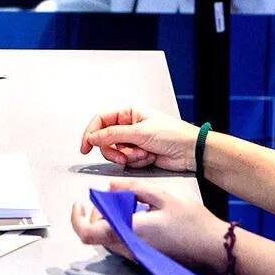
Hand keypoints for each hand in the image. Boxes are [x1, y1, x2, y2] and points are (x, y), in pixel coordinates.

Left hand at [71, 180, 227, 274]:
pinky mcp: (145, 258)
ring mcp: (137, 256)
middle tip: (114, 196)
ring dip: (111, 220)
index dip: (77, 218)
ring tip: (130, 203)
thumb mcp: (162, 195)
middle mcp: (129, 248)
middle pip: (97, 234)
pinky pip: (123, 243)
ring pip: (110, 239)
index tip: (80, 203)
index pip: (88, 233)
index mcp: (129, 232)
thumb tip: (110, 186)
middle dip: (98, 213)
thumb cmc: (192, 222)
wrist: (215, 247)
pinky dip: (122, 226)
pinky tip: (139, 214)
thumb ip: (132, 189)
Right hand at [80, 106, 199, 170]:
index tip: (85, 147)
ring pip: (116, 152)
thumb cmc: (172, 134)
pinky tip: (149, 157)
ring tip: (142, 155)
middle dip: (114, 151)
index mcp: (128, 113)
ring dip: (128, 157)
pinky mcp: (138, 154)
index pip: (101, 120)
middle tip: (122, 157)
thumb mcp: (139, 132)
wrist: (189, 151)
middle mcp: (129, 126)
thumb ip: (112, 135)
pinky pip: (127, 160)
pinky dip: (137, 161)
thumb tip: (92, 137)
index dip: (91, 133)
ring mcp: (133, 141)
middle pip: (106, 140)